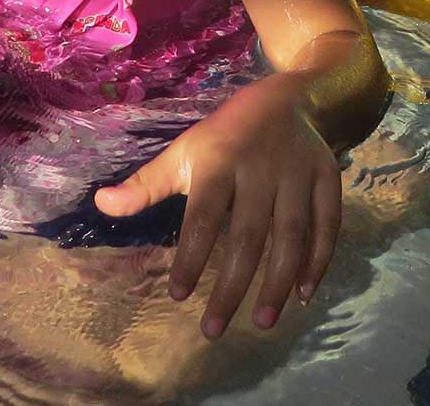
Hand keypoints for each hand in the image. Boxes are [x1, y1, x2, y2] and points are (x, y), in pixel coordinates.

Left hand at [92, 78, 342, 338]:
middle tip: (213, 329)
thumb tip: (101, 205)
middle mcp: (261, 168)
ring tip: (262, 322)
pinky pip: (327, 224)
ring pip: (291, 233)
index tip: (177, 294)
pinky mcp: (328, 178)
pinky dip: (318, 259)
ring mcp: (298, 173)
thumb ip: (146, 184)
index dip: (191, 256)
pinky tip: (303, 294)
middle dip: (232, 285)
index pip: (204, 215)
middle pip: (249, 234)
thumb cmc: (226, 134)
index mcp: (220, 161)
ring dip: (278, 281)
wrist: (288, 99)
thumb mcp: (184, 151)